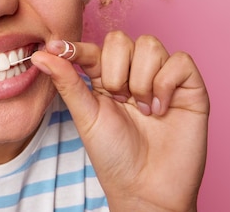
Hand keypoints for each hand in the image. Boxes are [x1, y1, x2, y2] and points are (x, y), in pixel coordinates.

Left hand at [31, 31, 208, 211]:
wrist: (146, 188)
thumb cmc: (114, 156)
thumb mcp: (85, 116)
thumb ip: (66, 82)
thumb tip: (40, 55)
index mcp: (106, 77)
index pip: (92, 49)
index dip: (75, 47)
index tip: (55, 48)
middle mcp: (134, 72)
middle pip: (121, 40)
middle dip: (114, 70)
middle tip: (119, 100)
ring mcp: (163, 78)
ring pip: (149, 45)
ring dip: (139, 79)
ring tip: (141, 109)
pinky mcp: (190, 87)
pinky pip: (179, 61)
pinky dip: (165, 84)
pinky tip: (160, 109)